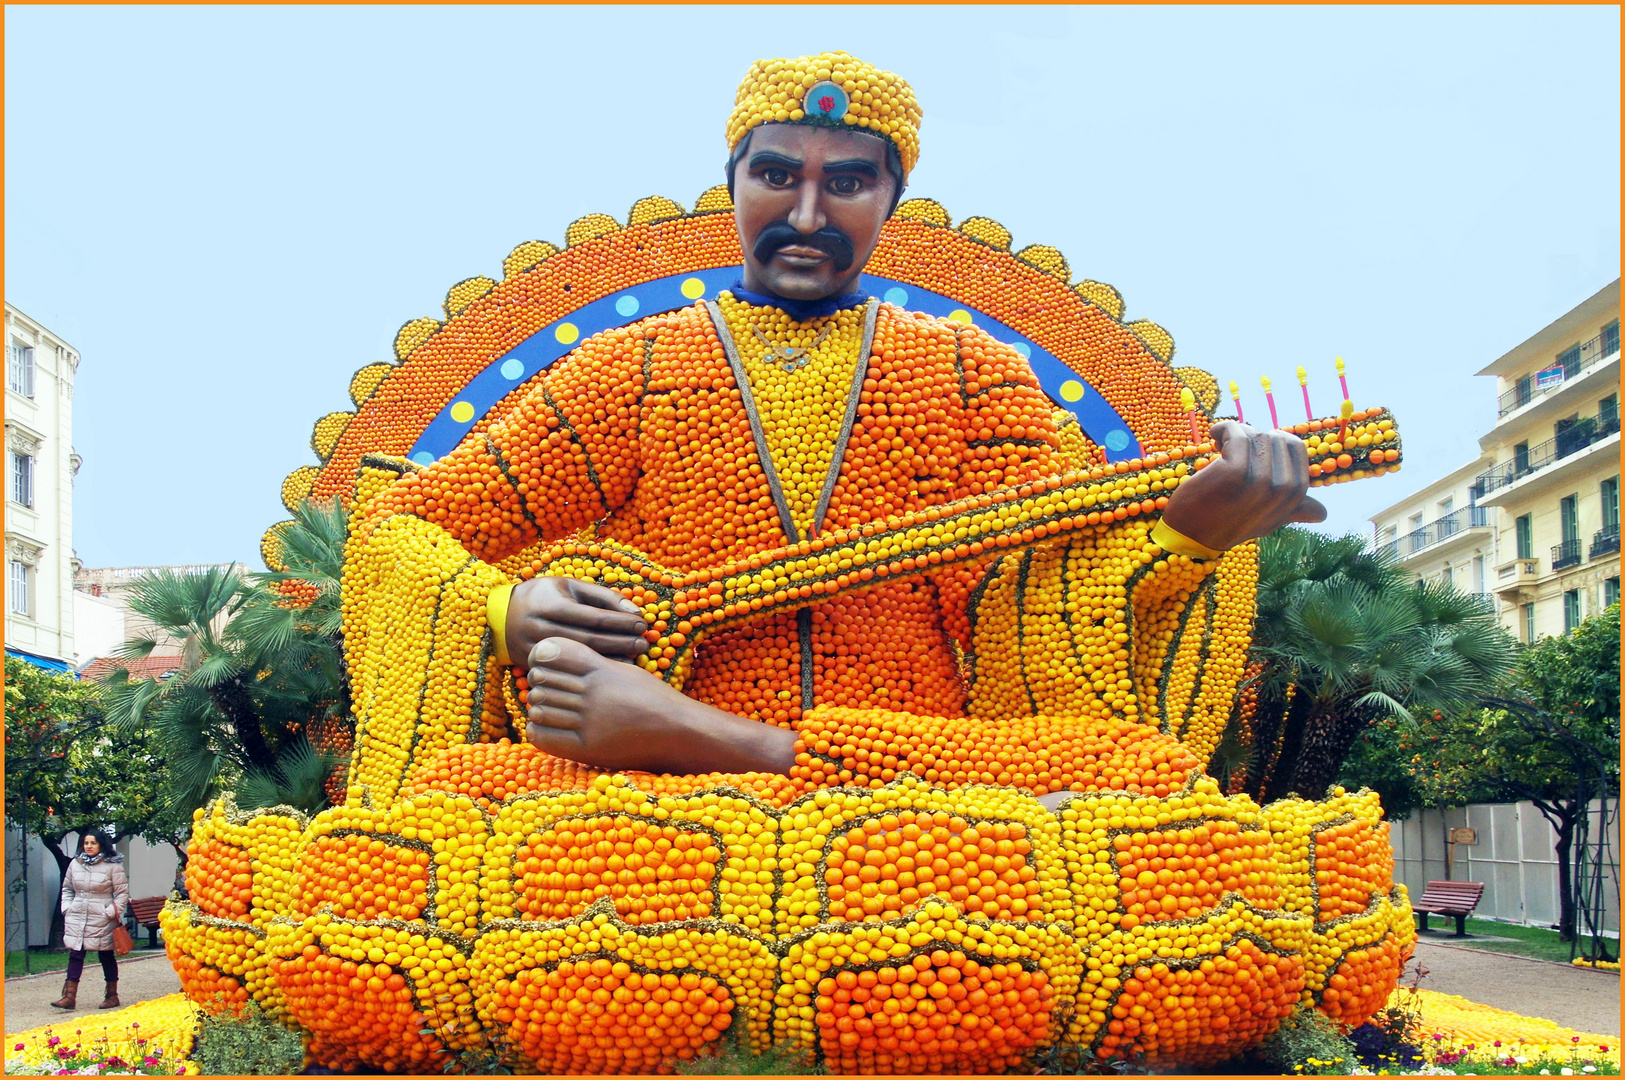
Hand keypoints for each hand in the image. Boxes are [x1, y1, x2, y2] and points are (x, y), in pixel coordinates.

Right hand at [507, 576, 649, 666]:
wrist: (500, 616)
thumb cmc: (543, 596)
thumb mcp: (570, 586)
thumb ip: (603, 596)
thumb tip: (635, 610)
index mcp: (552, 604)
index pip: (594, 617)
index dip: (621, 622)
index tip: (642, 624)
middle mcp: (542, 628)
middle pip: (591, 639)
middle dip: (622, 641)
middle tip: (644, 642)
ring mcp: (537, 649)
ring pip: (582, 657)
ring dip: (613, 656)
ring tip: (636, 655)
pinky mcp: (534, 664)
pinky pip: (570, 668)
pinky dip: (595, 668)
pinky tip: (614, 667)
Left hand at [524, 637, 798, 774]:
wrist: (678, 733)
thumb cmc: (651, 698)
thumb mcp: (623, 669)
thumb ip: (590, 660)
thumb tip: (548, 652)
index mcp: (602, 670)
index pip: (552, 652)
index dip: (542, 654)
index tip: (544, 660)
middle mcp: (594, 695)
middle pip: (540, 679)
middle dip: (540, 680)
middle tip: (548, 686)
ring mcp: (589, 722)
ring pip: (538, 706)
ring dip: (540, 705)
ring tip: (552, 707)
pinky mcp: (586, 748)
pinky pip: (542, 735)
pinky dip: (538, 728)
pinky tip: (549, 725)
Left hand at [1161, 421, 1325, 551]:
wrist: (1191, 536)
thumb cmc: (1228, 523)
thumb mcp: (1268, 518)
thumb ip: (1294, 509)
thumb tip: (1321, 513)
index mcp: (1296, 494)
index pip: (1294, 446)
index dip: (1269, 442)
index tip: (1249, 451)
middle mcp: (1283, 488)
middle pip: (1274, 437)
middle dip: (1251, 437)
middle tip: (1229, 451)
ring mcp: (1261, 480)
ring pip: (1254, 433)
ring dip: (1234, 434)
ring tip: (1220, 448)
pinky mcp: (1235, 471)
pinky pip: (1236, 432)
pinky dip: (1222, 429)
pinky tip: (1214, 437)